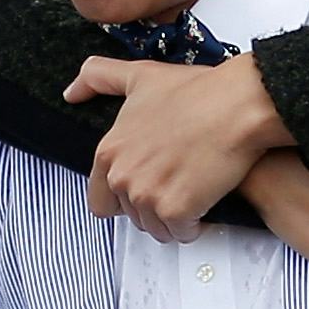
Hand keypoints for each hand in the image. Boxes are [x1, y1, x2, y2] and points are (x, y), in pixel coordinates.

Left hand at [73, 53, 288, 236]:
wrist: (237, 106)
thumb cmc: (196, 92)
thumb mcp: (139, 76)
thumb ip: (98, 79)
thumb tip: (71, 93)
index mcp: (108, 153)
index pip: (100, 201)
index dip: (126, 196)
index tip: (150, 183)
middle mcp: (122, 177)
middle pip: (132, 216)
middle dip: (154, 205)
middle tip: (179, 180)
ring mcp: (147, 196)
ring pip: (157, 228)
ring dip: (175, 218)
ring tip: (194, 188)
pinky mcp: (175, 211)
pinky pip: (182, 233)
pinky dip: (195, 224)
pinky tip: (206, 198)